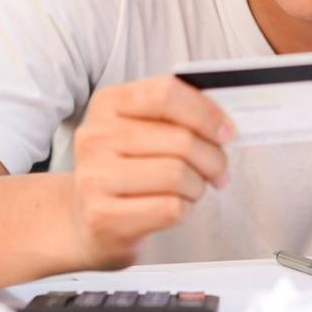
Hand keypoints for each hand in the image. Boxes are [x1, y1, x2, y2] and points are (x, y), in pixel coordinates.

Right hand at [67, 76, 234, 268]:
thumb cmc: (127, 167)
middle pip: (182, 140)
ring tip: (193, 188)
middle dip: (214, 159)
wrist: (84, 217)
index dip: (207, 114)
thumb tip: (225, 125)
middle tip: (218, 171)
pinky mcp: (102, 216)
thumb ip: (179, 116)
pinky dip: (185, 209)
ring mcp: (95, 177)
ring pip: (179, 175)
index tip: (226, 132)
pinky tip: (175, 206)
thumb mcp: (144, 129)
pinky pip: (170, 208)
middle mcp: (95, 136)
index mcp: (108, 103)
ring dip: (199, 186)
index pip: (166, 93)